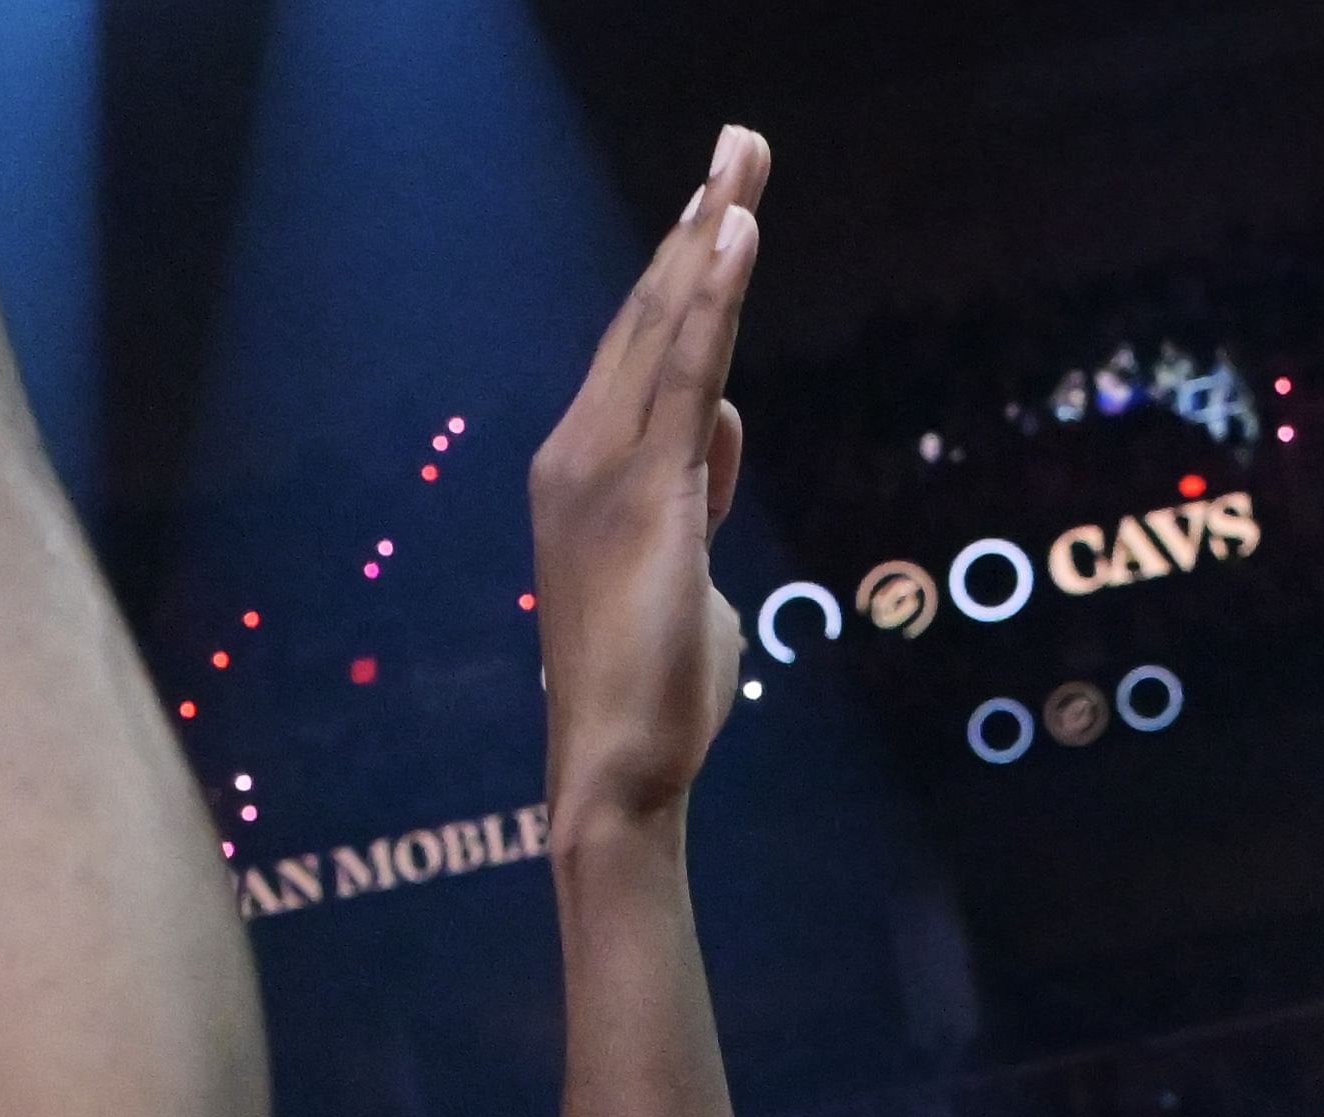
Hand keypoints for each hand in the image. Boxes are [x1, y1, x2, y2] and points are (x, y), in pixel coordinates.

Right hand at [528, 129, 768, 838]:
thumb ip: (700, 493)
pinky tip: (737, 234)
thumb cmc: (655, 690)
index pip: (644, 347)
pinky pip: (690, 373)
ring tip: (743, 156)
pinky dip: (713, 299)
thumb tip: (721, 433)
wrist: (619, 770)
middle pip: (651, 312)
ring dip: (710, 233)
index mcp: (587, 469)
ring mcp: (606, 468)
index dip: (681, 268)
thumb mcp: (690, 570)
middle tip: (739, 140)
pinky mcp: (649, 492)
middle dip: (697, 219)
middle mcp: (580, 452)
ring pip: (668, 326)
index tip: (715, 199)